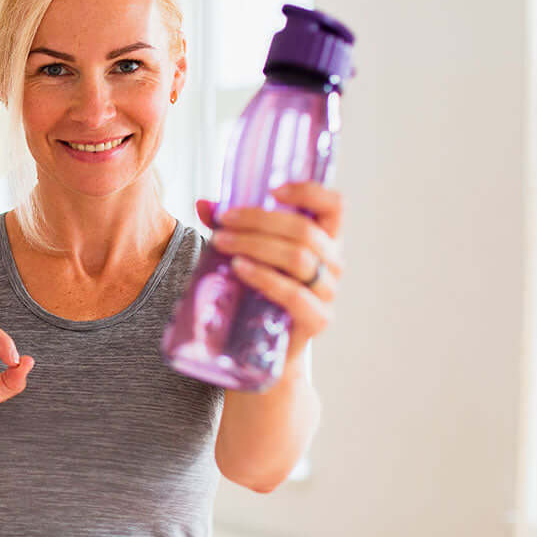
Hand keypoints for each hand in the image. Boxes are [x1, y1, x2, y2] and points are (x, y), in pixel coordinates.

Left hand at [198, 182, 343, 352]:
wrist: (258, 346)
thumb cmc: (254, 292)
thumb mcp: (244, 253)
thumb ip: (229, 228)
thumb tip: (203, 203)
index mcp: (323, 240)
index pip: (334, 206)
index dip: (310, 192)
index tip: (273, 189)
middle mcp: (332, 263)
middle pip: (305, 230)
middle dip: (259, 221)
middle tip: (222, 222)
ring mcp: (328, 292)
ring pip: (299, 258)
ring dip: (256, 245)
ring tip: (221, 242)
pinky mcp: (318, 319)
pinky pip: (295, 294)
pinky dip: (265, 277)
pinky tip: (240, 268)